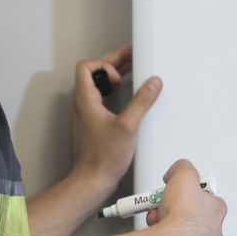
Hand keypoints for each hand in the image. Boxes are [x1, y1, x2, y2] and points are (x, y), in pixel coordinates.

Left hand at [71, 44, 161, 190]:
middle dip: (114, 63)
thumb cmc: (103, 157)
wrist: (92, 180)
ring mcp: (86, 112)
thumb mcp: (128, 127)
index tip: (119, 79)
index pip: (86, 66)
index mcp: (85, 100)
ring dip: (115, 75)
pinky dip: (114, 90)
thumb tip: (153, 82)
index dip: (104, 66)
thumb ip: (142, 101)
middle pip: (95, 73)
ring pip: (98, 84)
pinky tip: (127, 93)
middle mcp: (82, 103)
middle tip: (133, 55)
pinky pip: (101, 97)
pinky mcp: (92, 121)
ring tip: (134, 69)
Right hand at [144, 159, 226, 235]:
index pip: (204, 196)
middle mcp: (213, 232)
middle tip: (160, 208)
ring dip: (166, 228)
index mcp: (217, 211)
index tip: (175, 191)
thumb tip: (176, 171)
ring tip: (155, 225)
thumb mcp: (183, 175)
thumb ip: (182, 167)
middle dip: (172, 210)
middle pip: (190, 216)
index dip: (186, 191)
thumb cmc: (180, 217)